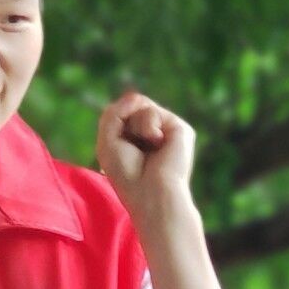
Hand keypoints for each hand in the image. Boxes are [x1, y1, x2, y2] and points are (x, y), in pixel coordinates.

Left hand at [96, 89, 196, 220]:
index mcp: (137, 138)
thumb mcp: (108, 140)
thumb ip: (115, 112)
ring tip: (148, 149)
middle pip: (129, 106)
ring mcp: (167, 130)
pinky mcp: (180, 129)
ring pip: (140, 105)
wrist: (151, 192)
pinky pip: (151, 110)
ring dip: (135, 127)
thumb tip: (138, 96)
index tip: (120, 153)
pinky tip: (158, 144)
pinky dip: (147, 127)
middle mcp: (154, 133)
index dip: (114, 126)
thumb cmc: (128, 175)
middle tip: (133, 150)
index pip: (120, 113)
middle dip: (123, 125)